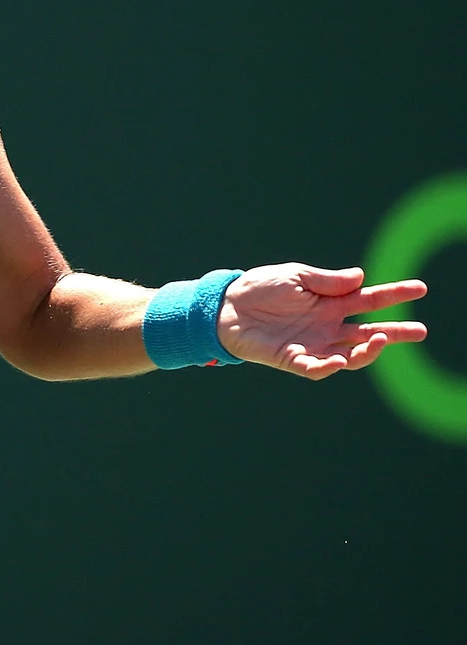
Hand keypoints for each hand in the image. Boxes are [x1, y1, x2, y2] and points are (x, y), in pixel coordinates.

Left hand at [218, 263, 427, 378]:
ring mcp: (312, 344)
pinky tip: (338, 359)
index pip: (369, 299)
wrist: (224, 306)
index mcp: (330, 303)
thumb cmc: (259, 288)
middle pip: (369, 332)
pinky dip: (328, 367)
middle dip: (396, 332)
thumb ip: (327, 281)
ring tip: (381, 339)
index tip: (420, 288)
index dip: (394, 294)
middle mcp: (327, 326)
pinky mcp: (292, 359)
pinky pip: (316, 368)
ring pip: (350, 355)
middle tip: (421, 331)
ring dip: (369, 350)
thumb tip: (361, 277)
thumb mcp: (295, 276)